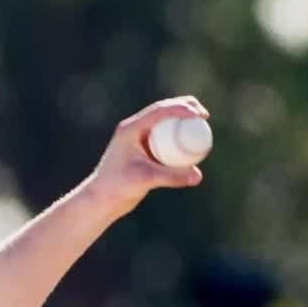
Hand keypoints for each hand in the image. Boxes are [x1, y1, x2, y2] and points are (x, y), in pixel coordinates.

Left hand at [85, 96, 209, 217]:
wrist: (102, 199)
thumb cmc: (118, 187)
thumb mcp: (145, 179)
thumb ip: (172, 177)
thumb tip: (198, 176)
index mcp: (131, 129)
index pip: (160, 111)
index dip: (182, 108)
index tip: (200, 115)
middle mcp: (134, 130)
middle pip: (163, 111)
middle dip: (186, 107)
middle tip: (205, 116)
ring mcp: (139, 140)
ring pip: (165, 123)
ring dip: (182, 120)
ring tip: (202, 126)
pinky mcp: (144, 151)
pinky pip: (165, 138)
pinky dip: (179, 137)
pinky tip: (193, 145)